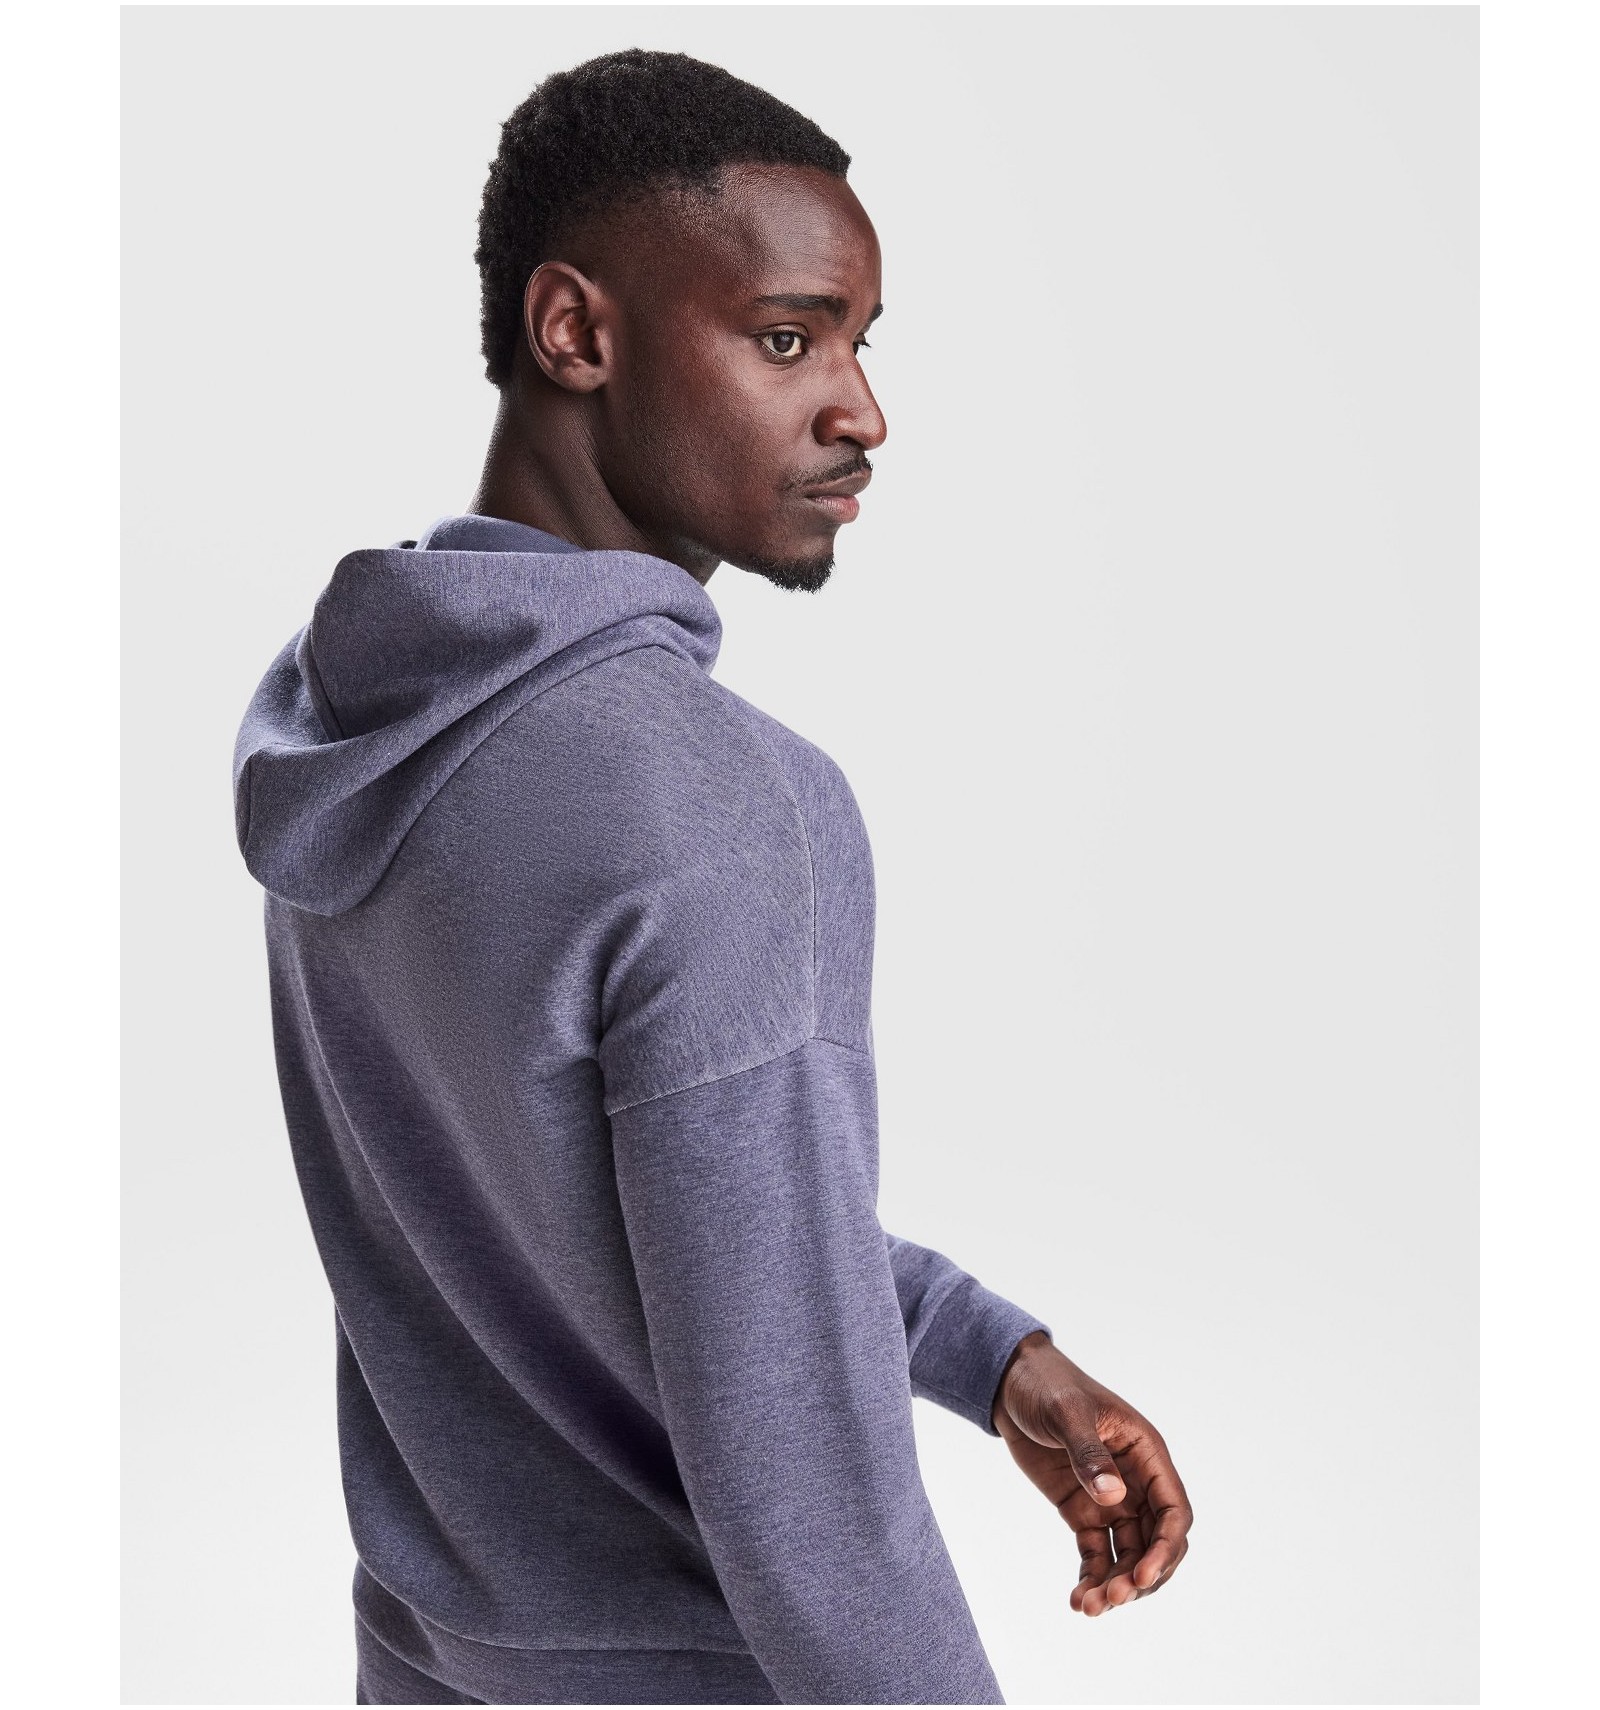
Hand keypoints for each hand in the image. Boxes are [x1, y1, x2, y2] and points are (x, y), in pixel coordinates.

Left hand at [991, 1331, 1192, 1616]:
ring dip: (1115, 1585)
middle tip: (1112, 1599)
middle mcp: (1136, 1482)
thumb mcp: (1067, 1412)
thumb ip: (1089, 1453)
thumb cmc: (1047, 1386)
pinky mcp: (1083, 1512)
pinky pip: (1096, 1553)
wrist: (1011, 1384)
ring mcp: (1110, 1500)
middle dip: (1140, 1576)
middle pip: (1156, 1543)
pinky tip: (1077, 1601)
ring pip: (1127, 1555)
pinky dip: (1090, 1579)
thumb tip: (1112, 1497)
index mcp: (1146, 1454)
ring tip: (1088, 1607)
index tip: (1141, 1576)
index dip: (1166, 1548)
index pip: (1173, 1510)